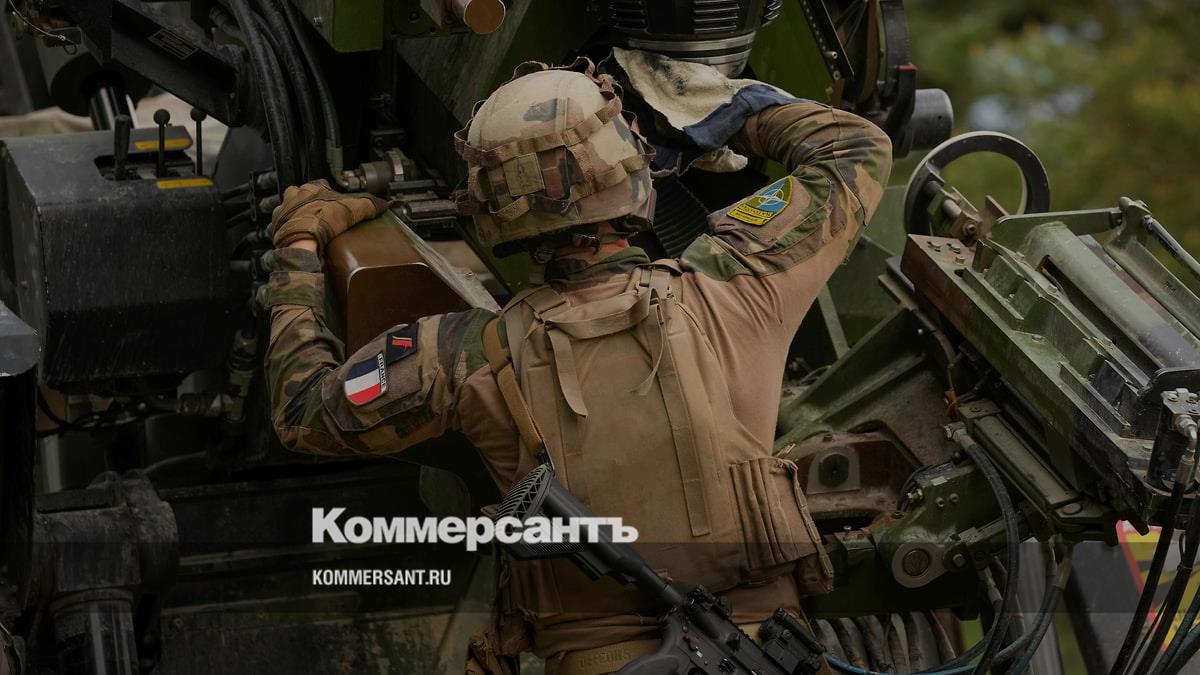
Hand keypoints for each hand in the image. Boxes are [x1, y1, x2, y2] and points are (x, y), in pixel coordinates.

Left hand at [268, 180, 390, 255]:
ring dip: (296, 216)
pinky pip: (282, 227)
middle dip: (308, 203)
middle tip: (319, 214)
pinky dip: (289, 232)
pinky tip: (299, 238)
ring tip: (308, 227)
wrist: (302, 241)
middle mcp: (293, 196)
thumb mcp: (353, 210)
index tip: (332, 201)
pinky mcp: (275, 228)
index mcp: (311, 188)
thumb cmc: (324, 221)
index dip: (326, 192)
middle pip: (300, 195)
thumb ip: (368, 205)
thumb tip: (382, 204)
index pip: (319, 184)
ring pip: (288, 210)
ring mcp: (282, 212)